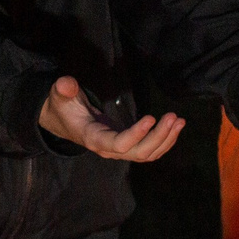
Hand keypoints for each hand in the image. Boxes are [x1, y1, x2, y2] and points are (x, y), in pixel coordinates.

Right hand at [39, 78, 185, 161]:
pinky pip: (149, 151)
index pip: (118, 144)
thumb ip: (63, 89)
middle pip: (139, 152)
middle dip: (158, 137)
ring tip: (179, 121)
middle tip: (173, 117)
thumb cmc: (63, 108)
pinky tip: (176, 127)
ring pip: (147, 154)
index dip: (135, 134)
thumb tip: (66, 83)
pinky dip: (165, 141)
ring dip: (166, 139)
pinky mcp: (128, 147)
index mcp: (94, 138)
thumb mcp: (59, 96)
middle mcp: (108, 150)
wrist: (63, 122)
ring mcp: (119, 151)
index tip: (151, 118)